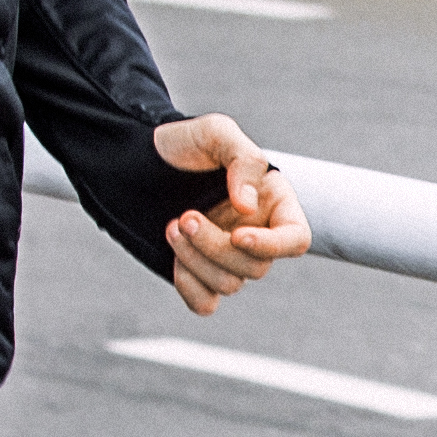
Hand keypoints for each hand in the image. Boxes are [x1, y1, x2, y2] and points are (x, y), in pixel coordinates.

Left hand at [153, 114, 307, 315]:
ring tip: (171, 225)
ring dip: (196, 260)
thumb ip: (243, 161)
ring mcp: (228, 258)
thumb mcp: (216, 133)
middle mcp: (257, 234)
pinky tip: (172, 257)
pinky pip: (206, 303)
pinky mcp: (200, 275)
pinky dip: (189, 287)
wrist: (140, 159)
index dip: (273, 246)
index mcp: (273, 203)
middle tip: (184, 216)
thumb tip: (248, 208)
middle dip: (215, 246)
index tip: (238, 235)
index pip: (295, 240)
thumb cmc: (184, 143)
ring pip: (230, 284)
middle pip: (256, 267)